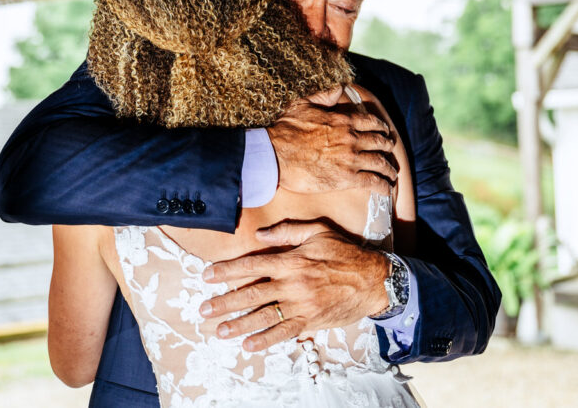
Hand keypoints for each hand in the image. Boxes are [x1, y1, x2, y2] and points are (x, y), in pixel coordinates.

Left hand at [200, 220, 389, 351]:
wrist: (372, 280)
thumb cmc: (345, 252)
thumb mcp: (318, 231)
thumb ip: (287, 231)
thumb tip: (260, 234)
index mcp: (291, 260)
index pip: (252, 266)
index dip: (227, 271)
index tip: (207, 276)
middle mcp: (292, 284)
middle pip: (251, 294)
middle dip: (225, 302)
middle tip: (204, 309)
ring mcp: (301, 305)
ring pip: (264, 316)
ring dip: (239, 325)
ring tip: (220, 331)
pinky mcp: (310, 321)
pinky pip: (283, 332)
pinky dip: (265, 340)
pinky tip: (248, 345)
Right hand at [266, 87, 396, 193]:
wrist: (275, 155)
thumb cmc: (285, 130)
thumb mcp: (303, 103)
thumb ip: (324, 95)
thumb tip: (339, 87)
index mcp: (344, 120)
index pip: (372, 123)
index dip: (381, 128)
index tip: (385, 132)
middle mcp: (352, 139)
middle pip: (380, 143)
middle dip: (387, 147)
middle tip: (389, 151)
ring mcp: (351, 159)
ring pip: (380, 163)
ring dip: (389, 169)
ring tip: (392, 174)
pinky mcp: (346, 178)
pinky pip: (373, 182)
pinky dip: (383, 185)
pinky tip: (387, 188)